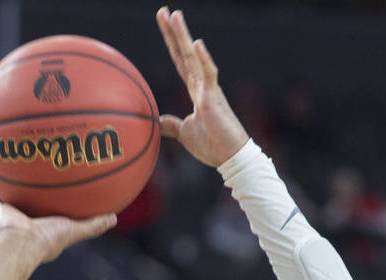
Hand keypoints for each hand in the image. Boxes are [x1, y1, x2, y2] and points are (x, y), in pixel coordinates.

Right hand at [0, 190, 115, 262]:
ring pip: (14, 200)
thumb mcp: (75, 230)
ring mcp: (13, 216)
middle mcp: (28, 222)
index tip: (62, 196)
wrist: (22, 242)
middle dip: (34, 196)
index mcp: (45, 229)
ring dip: (15, 188)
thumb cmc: (49, 239)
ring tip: (17, 172)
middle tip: (40, 181)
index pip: (52, 215)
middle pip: (32, 206)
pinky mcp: (1, 210)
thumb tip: (114, 218)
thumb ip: (93, 226)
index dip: (56, 206)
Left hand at [156, 7, 250, 166]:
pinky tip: (196, 44)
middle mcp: (203, 85)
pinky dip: (203, 59)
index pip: (180, 61)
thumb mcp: (184, 133)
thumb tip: (155, 120)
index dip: (171, 43)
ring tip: (175, 16)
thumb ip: (171, 125)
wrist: (230, 159)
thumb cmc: (212, 146)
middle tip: (163, 11)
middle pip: (184, 53)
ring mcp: (209, 89)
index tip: (164, 23)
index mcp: (196, 91)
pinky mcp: (215, 99)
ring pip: (194, 58)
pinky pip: (209, 75)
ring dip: (184, 37)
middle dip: (174, 32)